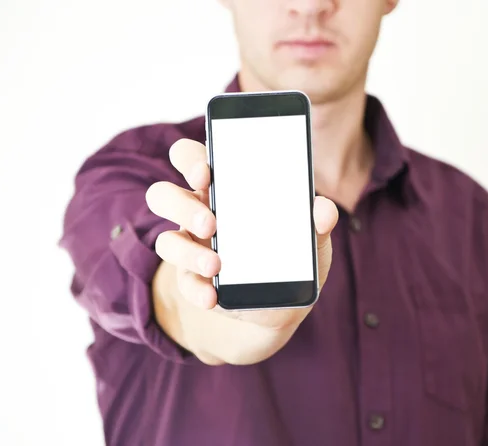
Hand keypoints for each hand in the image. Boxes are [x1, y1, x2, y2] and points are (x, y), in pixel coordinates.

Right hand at [145, 138, 337, 363]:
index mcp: (223, 188)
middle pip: (164, 195)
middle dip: (181, 205)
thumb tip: (323, 210)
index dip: (190, 158)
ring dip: (187, 252)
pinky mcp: (192, 279)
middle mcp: (199, 212)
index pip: (191, 159)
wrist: (281, 303)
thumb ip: (317, 220)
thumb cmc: (290, 254)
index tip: (206, 170)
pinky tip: (213, 295)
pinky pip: (182, 281)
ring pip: (165, 240)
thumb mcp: (310, 237)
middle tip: (211, 222)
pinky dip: (197, 290)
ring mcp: (192, 247)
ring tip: (216, 264)